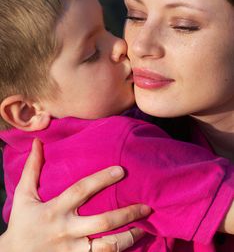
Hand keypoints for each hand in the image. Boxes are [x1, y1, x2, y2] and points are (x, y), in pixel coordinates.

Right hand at [0, 139, 149, 250]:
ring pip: (106, 246)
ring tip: (144, 227)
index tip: (121, 170)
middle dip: (126, 213)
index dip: (101, 179)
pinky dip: (117, 251)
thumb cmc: (21, 223)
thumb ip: (32, 169)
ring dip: (128, 237)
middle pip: (101, 221)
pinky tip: (131, 242)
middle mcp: (66, 230)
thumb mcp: (23, 195)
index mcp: (55, 209)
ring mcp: (72, 249)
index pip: (81, 190)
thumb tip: (37, 143)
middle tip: (146, 206)